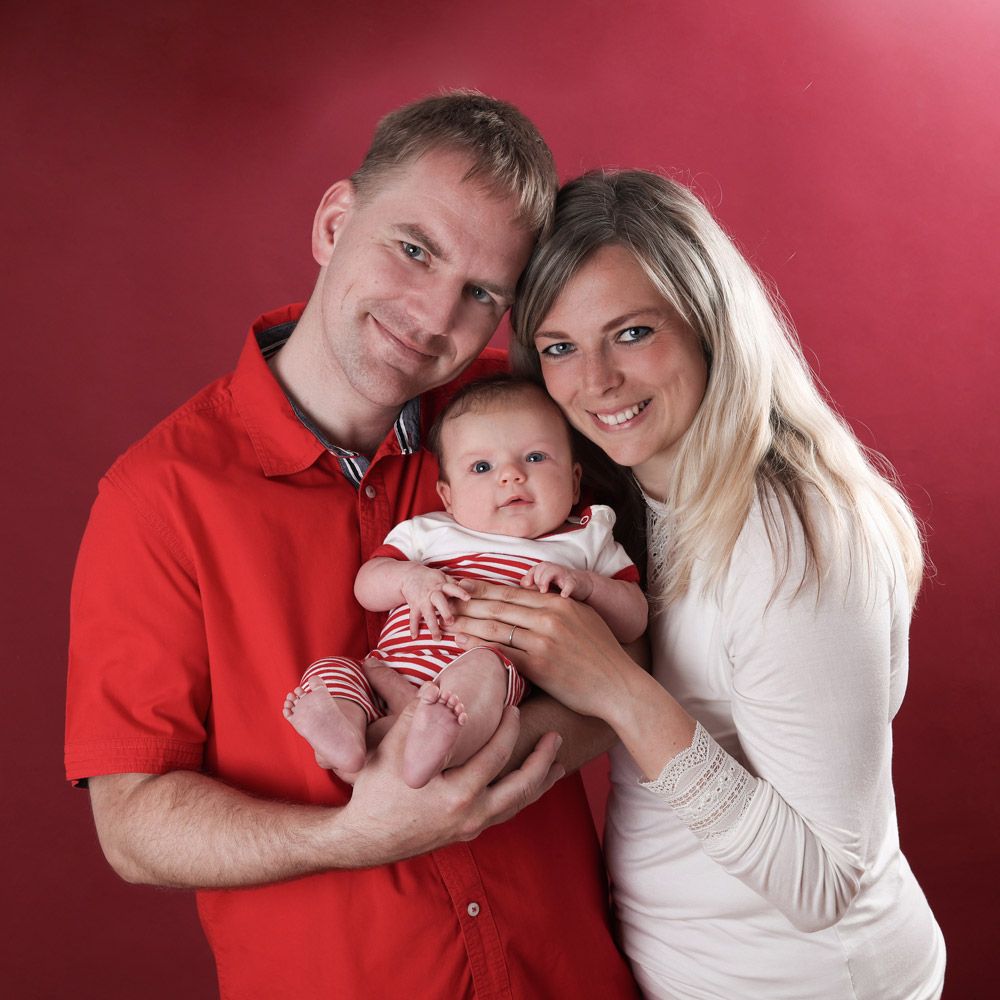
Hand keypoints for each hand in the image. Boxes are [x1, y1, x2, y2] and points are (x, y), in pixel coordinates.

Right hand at [338, 698, 564, 862]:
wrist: (364, 838)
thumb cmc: (377, 791)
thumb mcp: (394, 749)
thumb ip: (419, 715)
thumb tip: (440, 684)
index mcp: (457, 794)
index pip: (497, 756)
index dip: (509, 728)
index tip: (514, 707)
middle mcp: (470, 815)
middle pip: (521, 787)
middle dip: (542, 761)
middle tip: (556, 737)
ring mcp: (470, 828)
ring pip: (516, 805)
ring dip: (538, 783)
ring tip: (557, 765)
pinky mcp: (465, 834)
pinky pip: (503, 815)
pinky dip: (520, 798)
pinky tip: (526, 788)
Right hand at [399, 565, 468, 639]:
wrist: (410, 575)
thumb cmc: (433, 579)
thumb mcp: (444, 577)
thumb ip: (455, 585)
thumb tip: (472, 591)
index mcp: (442, 585)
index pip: (452, 588)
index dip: (460, 592)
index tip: (468, 598)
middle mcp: (432, 593)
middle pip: (439, 602)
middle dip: (445, 612)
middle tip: (451, 622)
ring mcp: (422, 601)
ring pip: (427, 614)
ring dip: (432, 626)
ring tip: (437, 638)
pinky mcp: (414, 606)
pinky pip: (413, 618)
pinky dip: (413, 627)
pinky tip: (415, 637)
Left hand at [450, 579, 639, 720]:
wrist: (618, 685)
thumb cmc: (602, 655)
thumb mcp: (583, 619)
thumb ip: (558, 608)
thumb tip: (532, 601)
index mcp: (558, 603)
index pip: (512, 592)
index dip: (483, 588)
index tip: (461, 585)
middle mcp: (550, 616)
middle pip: (499, 606)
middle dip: (468, 602)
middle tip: (445, 601)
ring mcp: (544, 640)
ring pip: (496, 626)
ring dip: (467, 623)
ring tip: (448, 621)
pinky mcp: (540, 664)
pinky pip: (501, 651)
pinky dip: (478, 645)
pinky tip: (462, 643)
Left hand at [520, 561, 593, 599]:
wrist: (584, 586)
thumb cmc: (560, 587)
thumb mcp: (544, 587)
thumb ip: (532, 586)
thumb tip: (519, 587)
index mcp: (546, 571)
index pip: (533, 569)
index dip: (529, 577)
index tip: (526, 586)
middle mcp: (554, 571)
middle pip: (541, 567)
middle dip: (536, 578)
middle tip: (537, 590)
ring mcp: (564, 576)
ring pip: (552, 570)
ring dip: (545, 580)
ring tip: (544, 591)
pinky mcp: (575, 583)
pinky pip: (570, 584)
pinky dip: (566, 589)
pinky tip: (563, 596)